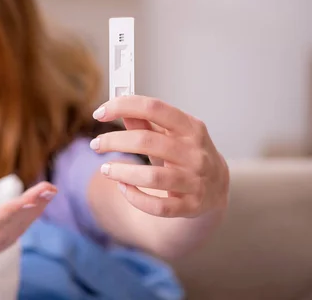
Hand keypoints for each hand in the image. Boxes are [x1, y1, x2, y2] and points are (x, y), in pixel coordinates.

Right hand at [0, 181, 56, 286]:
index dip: (11, 211)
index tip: (29, 199)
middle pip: (13, 221)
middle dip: (33, 204)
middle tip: (50, 187)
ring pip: (21, 225)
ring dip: (38, 207)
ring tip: (51, 189)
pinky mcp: (2, 243)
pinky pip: (21, 227)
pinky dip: (34, 213)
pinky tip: (44, 200)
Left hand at [91, 95, 228, 217]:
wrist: (216, 187)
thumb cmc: (185, 154)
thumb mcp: (170, 133)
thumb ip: (145, 121)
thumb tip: (117, 107)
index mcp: (191, 127)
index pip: (154, 108)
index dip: (123, 106)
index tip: (99, 112)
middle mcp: (195, 153)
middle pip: (146, 141)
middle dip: (113, 141)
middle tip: (95, 144)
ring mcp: (195, 181)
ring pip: (152, 177)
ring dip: (121, 172)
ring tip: (105, 170)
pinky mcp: (190, 206)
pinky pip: (157, 206)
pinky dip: (135, 197)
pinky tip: (123, 188)